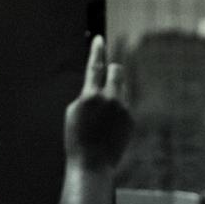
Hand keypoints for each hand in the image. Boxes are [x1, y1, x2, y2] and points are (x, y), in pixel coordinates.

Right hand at [64, 34, 132, 169]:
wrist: (92, 164)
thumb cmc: (77, 139)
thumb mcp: (73, 112)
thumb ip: (86, 95)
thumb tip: (97, 86)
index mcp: (90, 96)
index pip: (95, 66)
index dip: (97, 50)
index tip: (99, 39)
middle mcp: (110, 99)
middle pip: (116, 70)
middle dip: (111, 70)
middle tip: (105, 76)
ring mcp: (123, 109)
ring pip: (121, 89)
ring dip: (113, 92)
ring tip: (102, 115)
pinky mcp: (131, 119)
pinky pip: (124, 105)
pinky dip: (116, 110)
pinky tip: (108, 128)